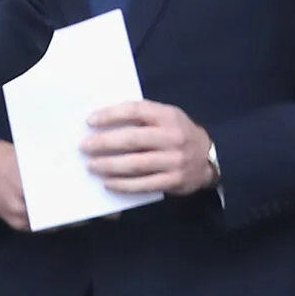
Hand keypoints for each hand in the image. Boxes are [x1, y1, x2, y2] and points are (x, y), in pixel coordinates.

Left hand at [82, 101, 216, 195]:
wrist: (209, 157)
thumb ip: (141, 117)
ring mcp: (174, 160)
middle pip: (132, 139)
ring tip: (91, 166)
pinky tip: (107, 183)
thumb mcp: (165, 117)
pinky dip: (123, 185)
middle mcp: (173, 137)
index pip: (135, 110)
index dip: (111, 114)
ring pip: (136, 164)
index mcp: (168, 115)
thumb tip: (102, 120)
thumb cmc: (177, 133)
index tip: (90, 120)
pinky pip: (144, 184)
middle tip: (84, 146)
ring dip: (109, 166)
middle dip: (104, 143)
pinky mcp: (174, 180)